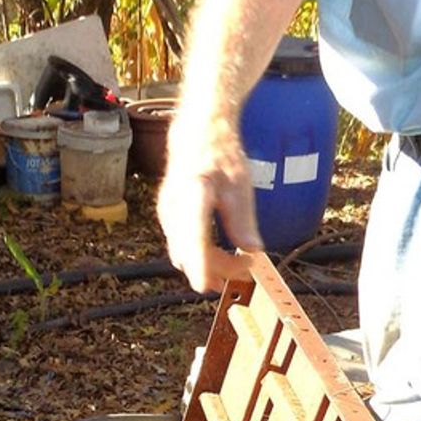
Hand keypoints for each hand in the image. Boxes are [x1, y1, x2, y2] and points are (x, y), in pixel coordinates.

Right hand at [156, 110, 263, 292]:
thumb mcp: (240, 185)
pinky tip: (223, 256)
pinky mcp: (170, 221)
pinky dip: (203, 256)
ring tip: (240, 264)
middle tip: (247, 269)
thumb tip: (253, 250)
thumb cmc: (220, 156)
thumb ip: (243, 220)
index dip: (198, 263)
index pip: (193, 235)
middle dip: (215, 270)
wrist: (197, 136)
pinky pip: (185, 247)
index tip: (205, 285)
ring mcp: (168, 215)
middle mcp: (173, 207)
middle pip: (189, 252)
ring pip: (186, 255)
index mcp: (193, 193)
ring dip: (211, 265)